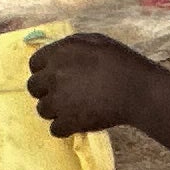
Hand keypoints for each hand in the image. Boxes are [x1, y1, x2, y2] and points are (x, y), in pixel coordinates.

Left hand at [25, 32, 167, 138]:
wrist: (135, 89)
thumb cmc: (120, 61)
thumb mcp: (94, 41)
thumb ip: (70, 47)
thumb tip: (58, 53)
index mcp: (59, 53)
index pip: (34, 64)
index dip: (44, 70)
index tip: (54, 76)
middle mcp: (53, 76)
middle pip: (33, 88)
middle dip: (45, 90)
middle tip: (63, 93)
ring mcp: (58, 100)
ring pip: (42, 110)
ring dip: (55, 110)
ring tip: (74, 108)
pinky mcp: (68, 122)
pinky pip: (55, 129)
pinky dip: (65, 127)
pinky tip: (78, 121)